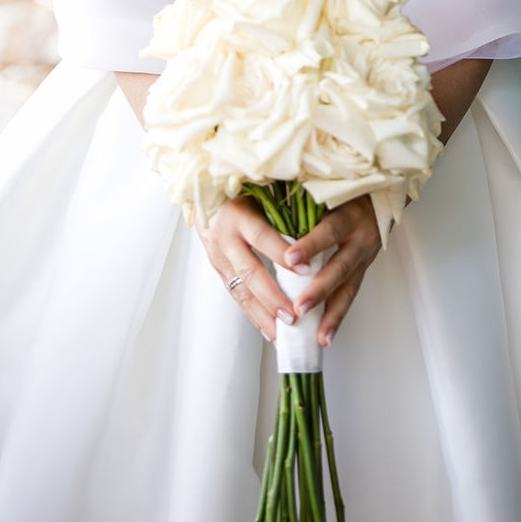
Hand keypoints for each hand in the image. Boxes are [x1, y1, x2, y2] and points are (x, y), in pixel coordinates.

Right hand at [198, 197, 300, 341]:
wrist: (202, 193)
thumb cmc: (241, 188)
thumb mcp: (260, 189)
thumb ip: (282, 204)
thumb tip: (318, 215)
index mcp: (238, 213)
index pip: (263, 236)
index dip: (282, 254)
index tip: (305, 269)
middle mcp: (224, 237)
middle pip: (250, 272)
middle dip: (272, 297)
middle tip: (293, 316)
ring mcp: (217, 257)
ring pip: (241, 291)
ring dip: (263, 314)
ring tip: (282, 333)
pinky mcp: (217, 270)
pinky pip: (236, 296)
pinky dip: (253, 315)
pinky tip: (268, 330)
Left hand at [277, 196, 380, 347]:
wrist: (382, 193)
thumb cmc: (346, 189)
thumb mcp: (330, 190)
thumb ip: (307, 202)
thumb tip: (272, 207)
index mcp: (350, 214)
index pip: (329, 230)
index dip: (311, 245)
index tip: (290, 259)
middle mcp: (361, 237)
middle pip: (340, 267)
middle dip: (320, 290)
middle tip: (300, 308)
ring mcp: (365, 256)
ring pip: (348, 288)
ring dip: (332, 314)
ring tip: (319, 336)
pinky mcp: (363, 269)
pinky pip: (350, 295)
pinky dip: (337, 317)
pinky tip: (325, 336)